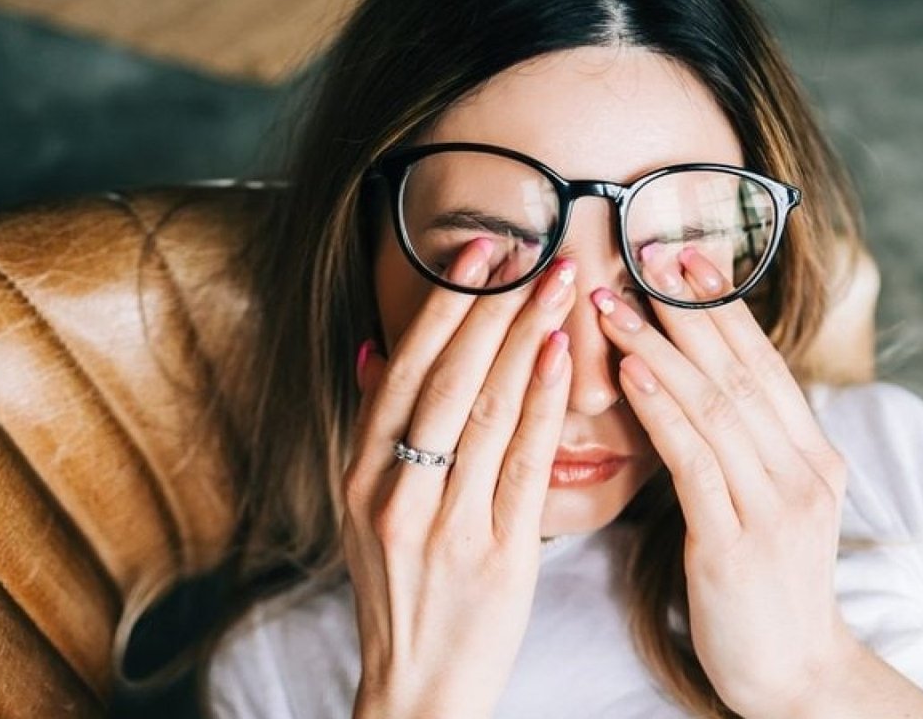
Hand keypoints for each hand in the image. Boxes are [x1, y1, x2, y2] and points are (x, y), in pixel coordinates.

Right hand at [341, 238, 576, 718]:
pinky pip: (521, 465)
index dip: (442, 305)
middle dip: (491, 305)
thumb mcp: (366, 511)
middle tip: (532, 248)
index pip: (402, 371)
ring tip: (559, 283)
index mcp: (361, 477)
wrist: (418, 687)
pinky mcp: (495, 555)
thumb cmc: (403, 592)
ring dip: (524, 337)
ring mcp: (444, 525)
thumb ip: (372, 431)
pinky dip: (540, 404)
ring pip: (484, 411)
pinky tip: (561, 357)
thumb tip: (372, 350)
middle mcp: (395, 494)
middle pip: (445, 379)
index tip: (478, 249)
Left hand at [593, 244, 861, 717]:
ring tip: (613, 304)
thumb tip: (698, 385)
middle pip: (741, 370)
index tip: (682, 257)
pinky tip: (629, 372)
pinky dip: (661, 410)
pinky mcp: (737, 544)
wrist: (794, 676)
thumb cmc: (765, 590)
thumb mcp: (768, 506)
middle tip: (644, 253)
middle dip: (690, 308)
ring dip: (660, 347)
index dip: (723, 308)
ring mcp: (776, 507)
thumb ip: (747, 448)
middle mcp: (805, 472)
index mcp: (814, 457)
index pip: (763, 364)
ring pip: (715, 406)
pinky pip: (695, 460)